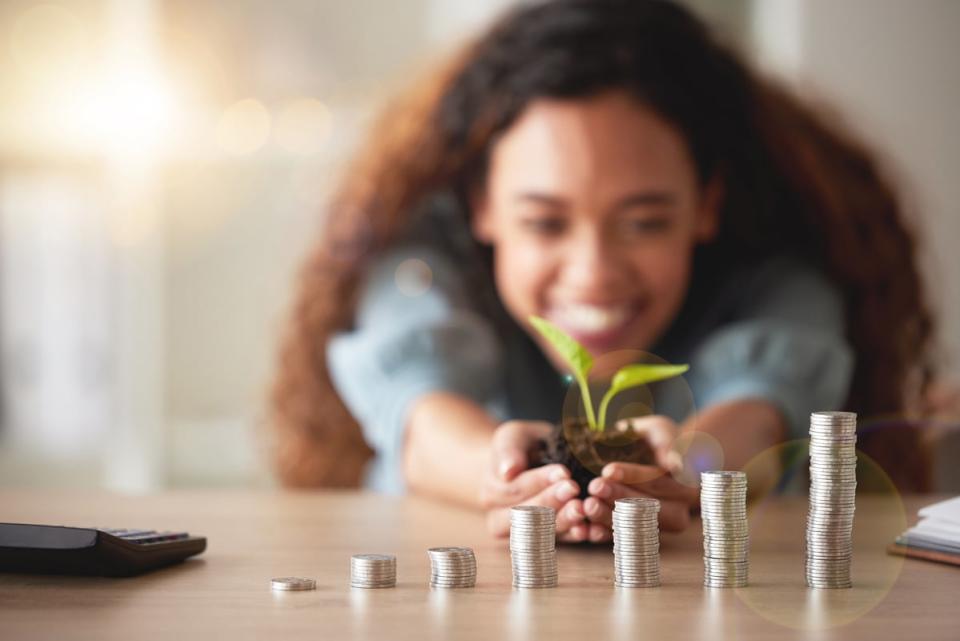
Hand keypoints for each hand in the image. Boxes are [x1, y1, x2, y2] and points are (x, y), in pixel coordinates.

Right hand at [480, 420, 587, 541]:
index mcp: (491, 493)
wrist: (529, 464)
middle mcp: (501, 518)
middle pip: (525, 516)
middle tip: (573, 489)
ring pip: (540, 533)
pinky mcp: (544, 540)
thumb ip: (508, 451)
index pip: (514, 490)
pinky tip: (588, 529)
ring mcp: (522, 533)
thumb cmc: (521, 447)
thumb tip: (508, 471)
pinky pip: (557, 542)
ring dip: (562, 522)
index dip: (538, 482)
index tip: (562, 471)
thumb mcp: (512, 438)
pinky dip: (573, 536)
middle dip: (551, 502)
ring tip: (582, 509)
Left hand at [583, 416, 696, 538]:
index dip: (633, 476)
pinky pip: (625, 537)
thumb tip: (676, 462)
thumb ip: (670, 444)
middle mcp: (680, 507)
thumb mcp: (662, 432)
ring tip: (588, 505)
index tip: (609, 470)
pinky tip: (588, 529)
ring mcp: (662, 523)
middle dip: (619, 497)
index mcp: (688, 482)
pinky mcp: (643, 531)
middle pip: (649, 505)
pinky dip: (605, 534)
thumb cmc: (656, 439)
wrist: (651, 456)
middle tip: (595, 486)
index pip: (660, 480)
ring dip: (610, 517)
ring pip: (637, 524)